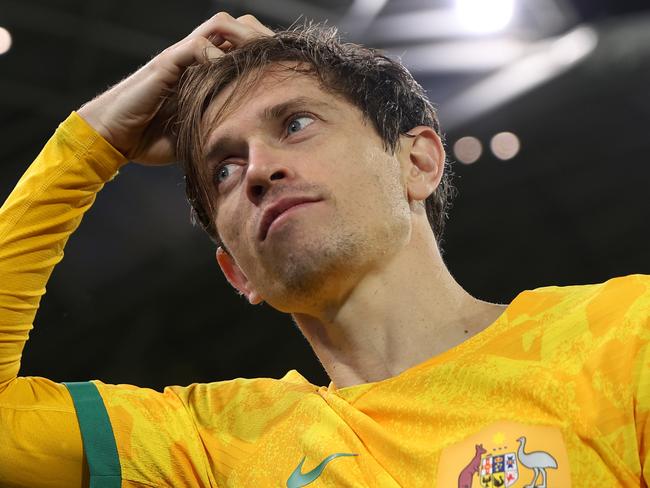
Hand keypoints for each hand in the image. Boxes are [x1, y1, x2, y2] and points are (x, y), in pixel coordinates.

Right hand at [76, 12, 272, 164]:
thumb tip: (255, 143)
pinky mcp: (166, 64)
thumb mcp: (200, 133)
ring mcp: (181, 58)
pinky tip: (226, 76)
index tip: (288, 71)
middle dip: (262, 39)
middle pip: (238, 26)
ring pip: (220, 25)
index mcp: (207, 72)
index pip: (243, 46)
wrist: (114, 138)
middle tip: (280, 62)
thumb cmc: (154, 139)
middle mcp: (196, 57)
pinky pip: (196, 46)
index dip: (266, 53)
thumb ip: (223, 128)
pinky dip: (215, 57)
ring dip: (244, 38)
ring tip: (260, 62)